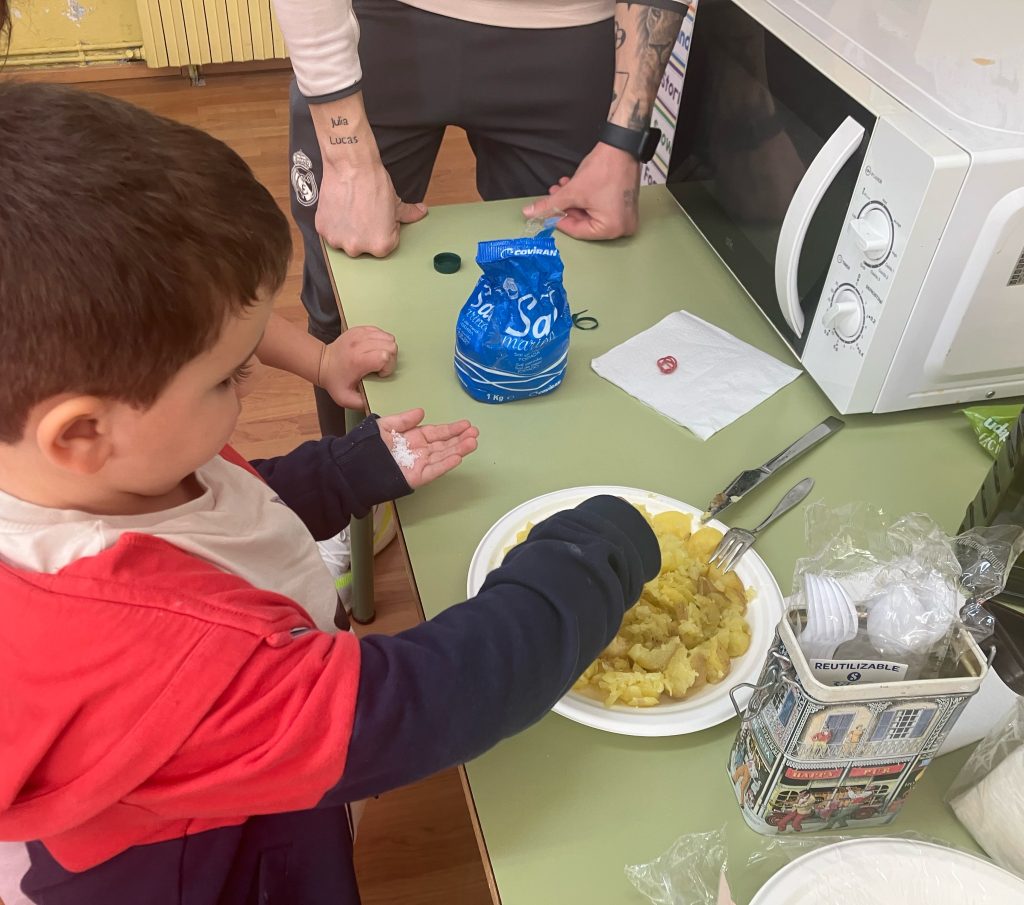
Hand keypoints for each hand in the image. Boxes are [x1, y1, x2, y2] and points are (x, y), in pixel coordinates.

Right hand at [317, 156, 427, 257]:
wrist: (351, 166)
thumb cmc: (374, 184)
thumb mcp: (396, 203)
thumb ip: (408, 214)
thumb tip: (420, 213)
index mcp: (381, 246)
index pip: (383, 244)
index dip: (382, 229)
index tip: (378, 217)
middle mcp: (358, 248)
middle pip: (362, 245)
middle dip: (364, 232)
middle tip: (363, 212)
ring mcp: (338, 240)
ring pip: (344, 240)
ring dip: (347, 229)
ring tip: (350, 209)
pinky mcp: (323, 229)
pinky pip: (329, 230)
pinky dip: (333, 222)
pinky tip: (339, 207)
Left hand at [320, 326, 397, 407]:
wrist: (322, 363)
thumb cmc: (335, 381)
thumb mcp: (346, 399)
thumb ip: (363, 403)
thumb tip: (378, 403)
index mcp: (357, 361)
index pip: (385, 357)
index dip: (387, 367)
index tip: (379, 374)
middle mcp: (359, 344)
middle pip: (390, 345)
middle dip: (390, 358)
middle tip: (380, 366)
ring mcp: (359, 334)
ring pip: (388, 337)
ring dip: (387, 348)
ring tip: (377, 357)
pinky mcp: (360, 329)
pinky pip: (381, 331)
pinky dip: (381, 340)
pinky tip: (374, 349)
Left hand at [377, 409, 478, 489]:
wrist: (355, 467)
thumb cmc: (368, 446)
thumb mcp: (385, 426)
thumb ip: (404, 420)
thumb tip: (421, 412)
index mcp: (413, 438)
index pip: (437, 432)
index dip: (452, 429)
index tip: (466, 424)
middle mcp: (420, 451)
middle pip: (444, 444)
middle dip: (460, 438)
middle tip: (475, 432)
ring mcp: (420, 464)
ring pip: (443, 456)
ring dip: (459, 449)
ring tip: (473, 442)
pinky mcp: (416, 477)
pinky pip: (434, 470)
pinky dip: (445, 464)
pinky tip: (458, 457)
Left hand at [521, 142, 640, 240]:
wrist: (622, 146)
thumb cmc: (605, 168)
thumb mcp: (572, 191)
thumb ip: (550, 205)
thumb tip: (531, 213)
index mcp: (611, 229)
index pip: (577, 231)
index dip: (558, 221)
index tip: (547, 214)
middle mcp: (621, 227)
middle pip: (584, 223)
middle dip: (566, 209)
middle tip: (553, 200)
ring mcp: (625, 217)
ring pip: (590, 214)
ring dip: (574, 203)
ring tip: (561, 190)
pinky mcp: (624, 207)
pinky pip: (600, 209)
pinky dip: (586, 200)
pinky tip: (574, 188)